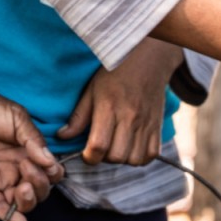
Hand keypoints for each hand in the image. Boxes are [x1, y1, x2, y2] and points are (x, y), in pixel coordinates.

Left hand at [0, 83, 63, 220]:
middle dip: (40, 185)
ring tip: (22, 188)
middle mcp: (18, 169)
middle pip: (40, 191)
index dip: (53, 175)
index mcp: (31, 154)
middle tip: (26, 167)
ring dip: (28, 201)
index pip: (51, 174)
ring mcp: (1, 177)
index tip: (46, 164)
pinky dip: (9, 216)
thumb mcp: (20, 120)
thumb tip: (50, 162)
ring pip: (22, 202)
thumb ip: (35, 141)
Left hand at [57, 38, 183, 165]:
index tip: (87, 153)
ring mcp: (146, 124)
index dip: (89, 156)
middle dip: (105, 158)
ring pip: (134, 159)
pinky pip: (151, 155)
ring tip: (117, 147)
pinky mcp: (157, 127)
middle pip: (116, 156)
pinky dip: (141, 157)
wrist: (148, 61)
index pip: (99, 145)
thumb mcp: (92, 90)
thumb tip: (62, 136)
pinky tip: (132, 148)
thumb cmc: (115, 74)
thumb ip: (79, 116)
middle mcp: (129, 118)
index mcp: (109, 108)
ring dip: (123, 159)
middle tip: (102, 148)